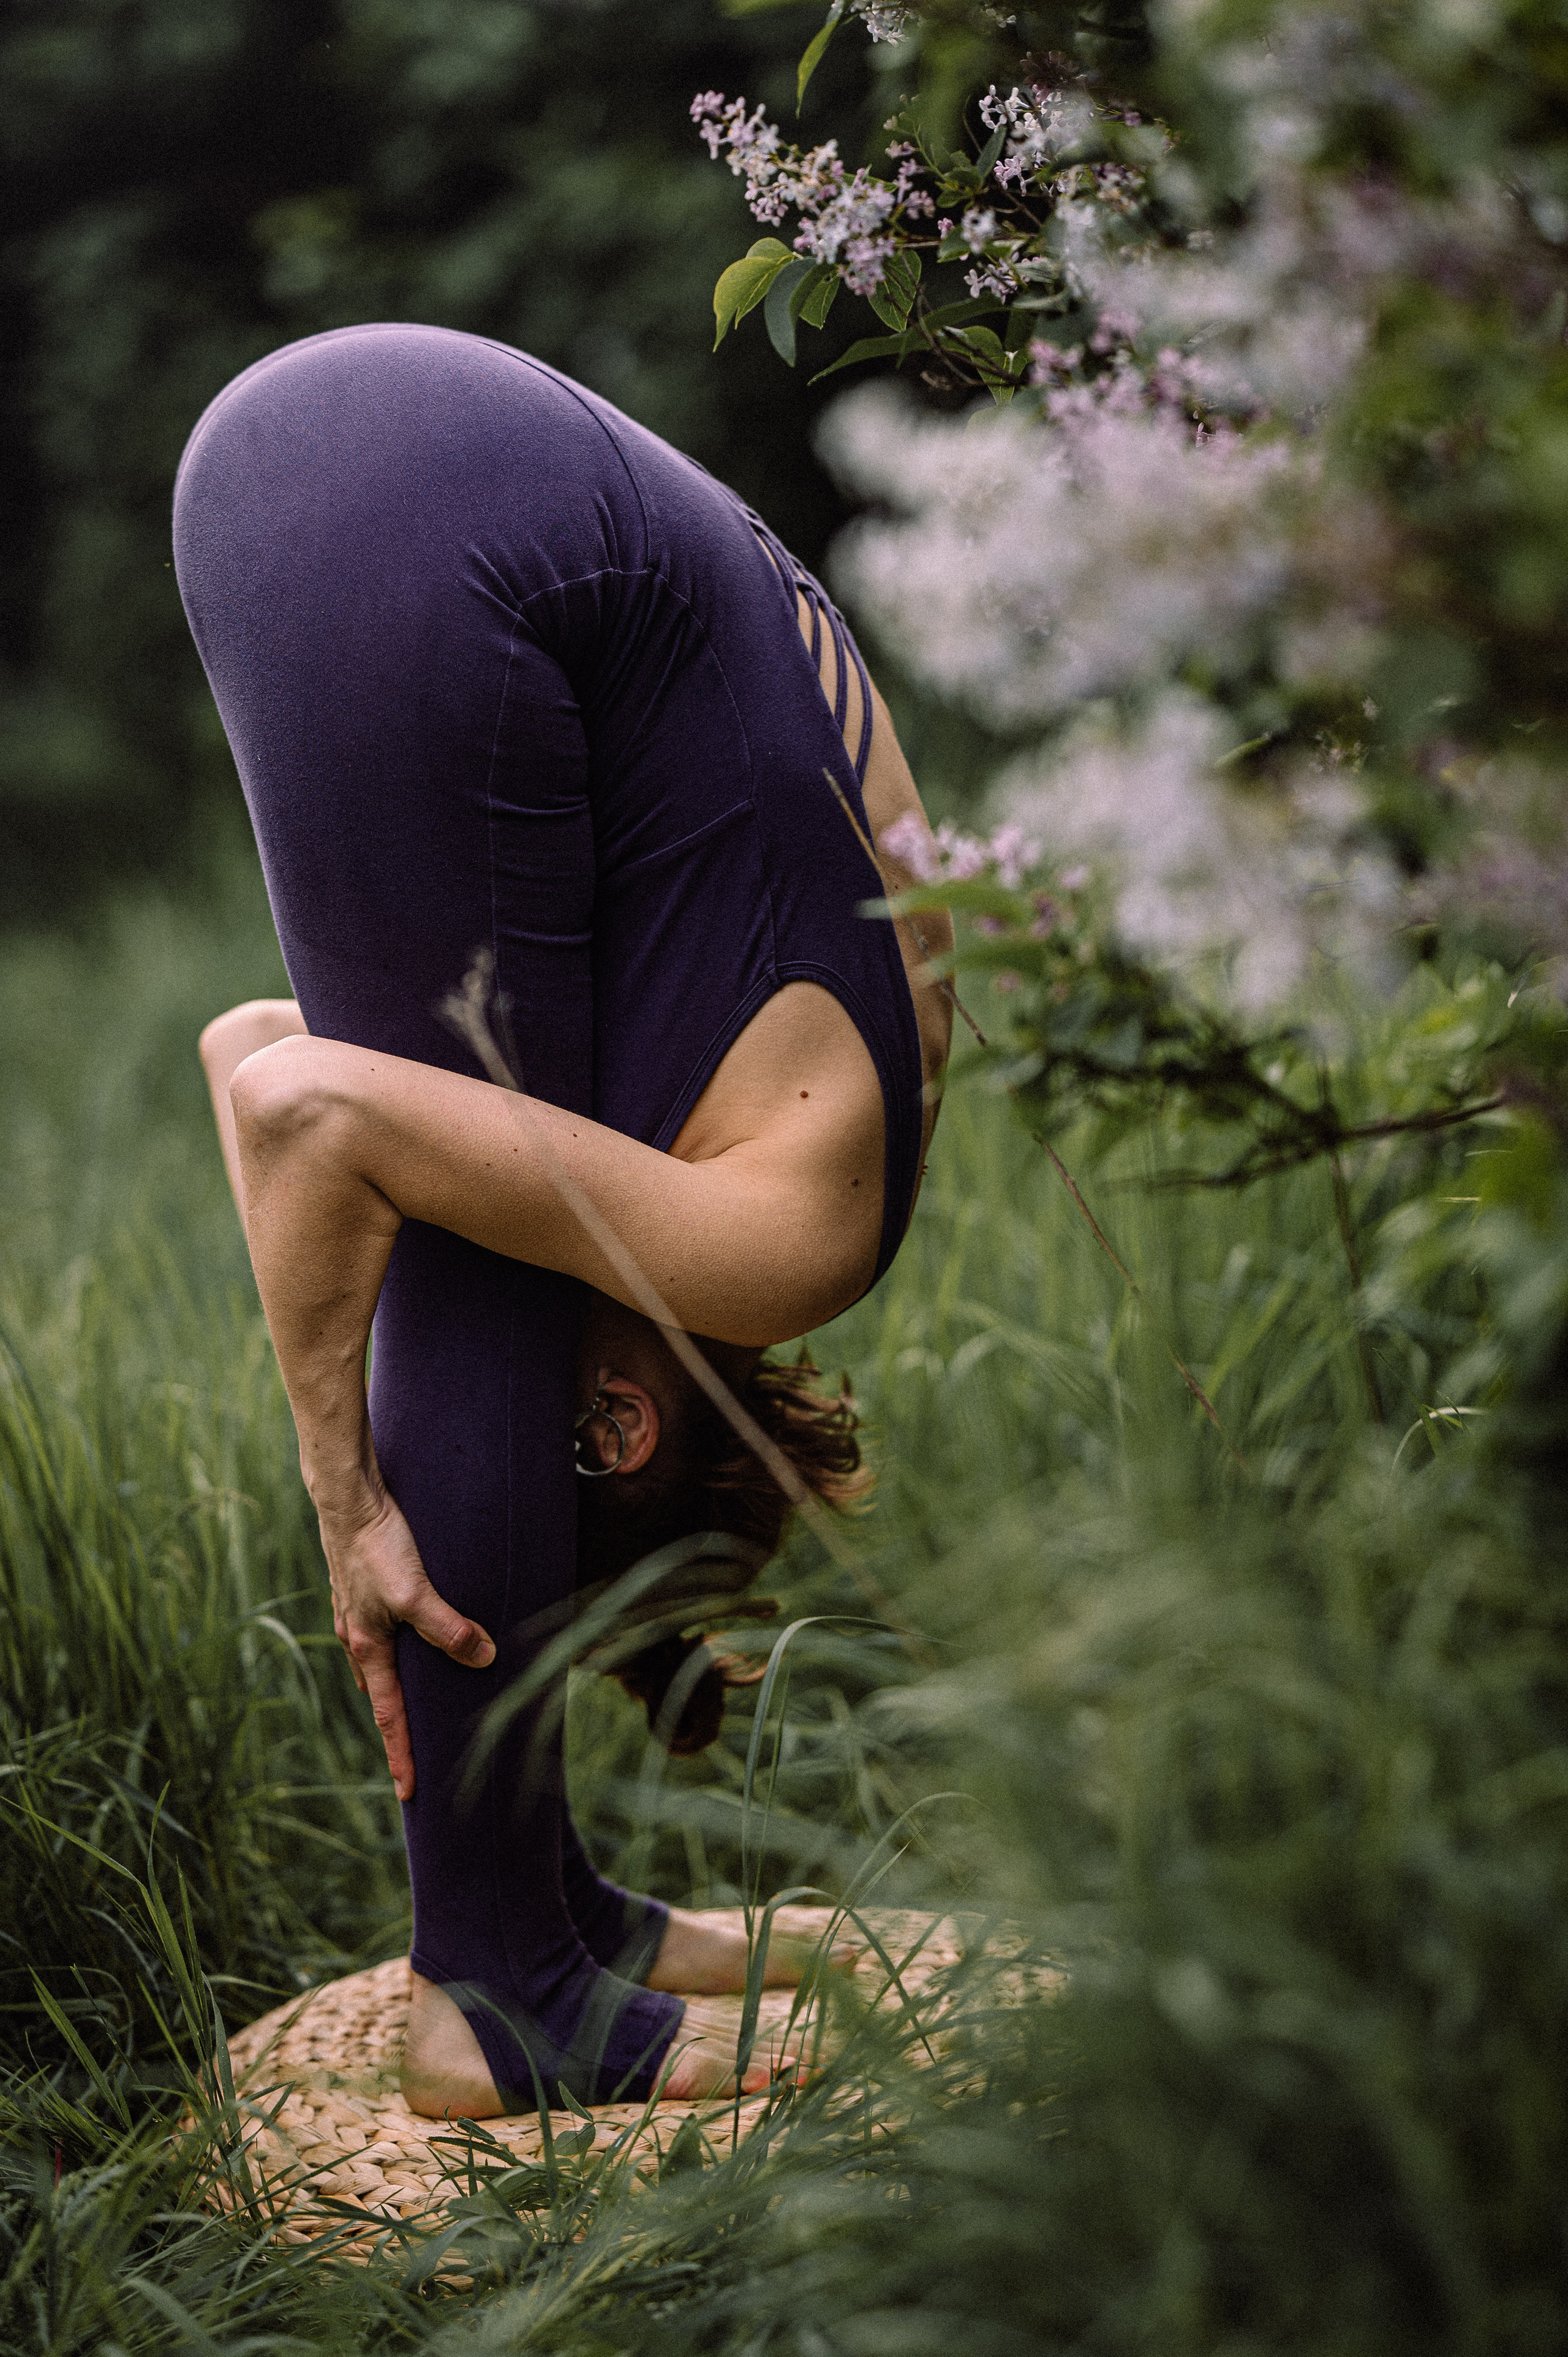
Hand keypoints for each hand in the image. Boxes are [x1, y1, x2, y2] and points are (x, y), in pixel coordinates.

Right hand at [316, 1484, 495, 1800]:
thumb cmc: (378, 1544)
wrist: (349, 1498)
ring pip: (382, 1665)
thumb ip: (447, 1627)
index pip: (387, 1715)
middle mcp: (358, 1636)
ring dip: (398, 1690)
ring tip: (420, 1709)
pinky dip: (399, 1653)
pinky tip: (415, 1643)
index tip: (409, 1793)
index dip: (401, 1754)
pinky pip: (385, 1635)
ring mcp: (358, 1613)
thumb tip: (484, 1658)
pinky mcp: (365, 1589)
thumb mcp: (415, 1592)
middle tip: (415, 1762)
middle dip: (398, 1731)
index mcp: (367, 1646)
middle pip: (382, 1696)